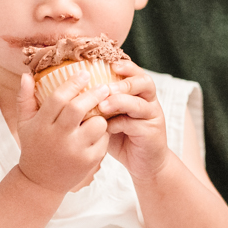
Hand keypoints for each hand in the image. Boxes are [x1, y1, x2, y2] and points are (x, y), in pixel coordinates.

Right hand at [16, 69, 110, 193]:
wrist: (40, 182)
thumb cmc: (34, 146)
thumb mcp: (25, 124)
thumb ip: (25, 99)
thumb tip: (26, 74)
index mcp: (41, 126)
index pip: (57, 99)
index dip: (72, 84)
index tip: (85, 73)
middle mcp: (57, 138)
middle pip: (78, 109)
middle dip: (94, 94)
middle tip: (104, 86)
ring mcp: (74, 151)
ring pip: (97, 124)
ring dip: (101, 116)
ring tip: (100, 113)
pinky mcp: (88, 161)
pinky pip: (104, 139)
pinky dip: (104, 133)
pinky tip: (99, 131)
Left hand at [97, 61, 168, 180]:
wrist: (143, 163)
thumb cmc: (123, 138)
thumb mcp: (111, 117)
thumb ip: (102, 104)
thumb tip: (75, 91)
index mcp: (139, 94)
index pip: (136, 73)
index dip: (126, 67)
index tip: (110, 64)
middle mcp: (149, 101)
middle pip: (144, 82)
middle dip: (125, 82)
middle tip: (106, 87)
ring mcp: (152, 116)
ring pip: (141, 103)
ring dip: (121, 102)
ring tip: (103, 106)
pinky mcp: (152, 132)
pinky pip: (136, 124)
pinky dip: (120, 124)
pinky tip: (107, 128)